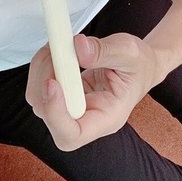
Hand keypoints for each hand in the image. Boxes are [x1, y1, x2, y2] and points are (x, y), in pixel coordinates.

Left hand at [26, 33, 160, 150]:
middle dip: (44, 82)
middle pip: (49, 117)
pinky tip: (57, 50)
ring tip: (58, 46)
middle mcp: (87, 118)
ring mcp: (73, 108)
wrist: (141, 65)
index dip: (55, 114)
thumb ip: (104, 51)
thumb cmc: (140, 65)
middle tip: (56, 52)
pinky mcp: (64, 94)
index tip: (53, 83)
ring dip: (41, 70)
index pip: (73, 134)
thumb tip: (78, 48)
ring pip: (40, 100)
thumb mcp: (129, 52)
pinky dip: (42, 65)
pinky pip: (41, 87)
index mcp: (108, 118)